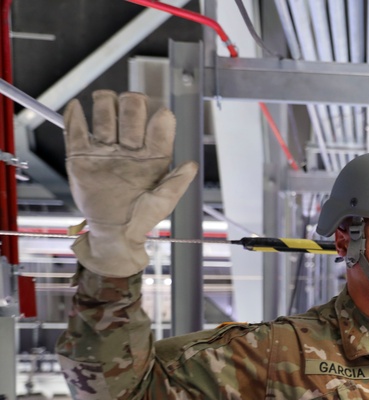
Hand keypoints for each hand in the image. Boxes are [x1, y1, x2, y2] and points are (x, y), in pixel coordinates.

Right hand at [66, 90, 198, 276]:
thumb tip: (192, 164)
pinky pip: (76, 132)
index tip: (163, 115)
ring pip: (104, 117)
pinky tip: (78, 106)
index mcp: (152, 156)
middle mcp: (129, 149)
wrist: (113, 232)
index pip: (158, 130)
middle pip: (130, 115)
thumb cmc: (142, 217)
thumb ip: (177, 183)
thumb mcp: (163, 202)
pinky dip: (75, 118)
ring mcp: (105, 150)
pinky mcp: (81, 156)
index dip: (161, 119)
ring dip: (106, 104)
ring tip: (105, 98)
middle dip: (132, 104)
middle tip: (131, 102)